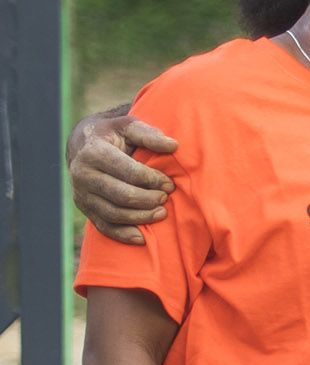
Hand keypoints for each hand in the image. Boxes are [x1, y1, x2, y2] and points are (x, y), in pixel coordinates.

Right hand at [70, 109, 176, 244]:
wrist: (84, 144)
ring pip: (113, 214)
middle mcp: (83, 175)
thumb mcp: (129, 126)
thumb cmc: (114, 134)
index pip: (129, 172)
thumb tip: (173, 145)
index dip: (153, 180)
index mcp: (94, 153)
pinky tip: (141, 238)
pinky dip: (122, 234)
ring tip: (161, 214)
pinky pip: (103, 226)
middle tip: (166, 198)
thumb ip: (149, 134)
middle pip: (121, 196)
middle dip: (148, 200)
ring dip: (140, 217)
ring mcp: (81, 194)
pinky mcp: (84, 207)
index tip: (170, 184)